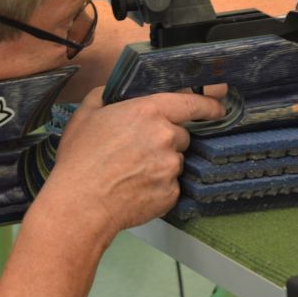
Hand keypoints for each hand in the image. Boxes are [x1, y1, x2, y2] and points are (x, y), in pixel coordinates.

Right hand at [45, 88, 224, 234]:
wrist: (80, 204)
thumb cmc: (80, 159)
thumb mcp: (85, 114)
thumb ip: (104, 95)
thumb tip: (114, 92)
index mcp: (149, 112)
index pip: (191, 103)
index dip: (208, 105)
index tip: (218, 108)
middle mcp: (166, 137)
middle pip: (180, 135)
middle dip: (165, 140)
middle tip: (137, 150)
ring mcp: (170, 168)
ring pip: (174, 161)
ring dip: (160, 164)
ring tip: (131, 172)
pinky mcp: (170, 194)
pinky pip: (170, 185)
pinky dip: (157, 186)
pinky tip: (134, 188)